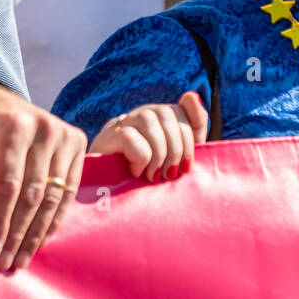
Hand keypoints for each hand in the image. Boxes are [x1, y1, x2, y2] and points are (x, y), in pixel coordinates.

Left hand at [0, 83, 85, 271]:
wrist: (2, 104)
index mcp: (15, 127)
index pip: (8, 185)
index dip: (0, 221)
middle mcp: (45, 129)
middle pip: (33, 194)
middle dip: (18, 233)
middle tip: (7, 262)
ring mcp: (65, 134)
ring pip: (54, 195)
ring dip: (37, 232)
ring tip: (23, 258)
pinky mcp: (78, 142)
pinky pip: (69, 189)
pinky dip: (55, 218)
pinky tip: (42, 239)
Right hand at [90, 90, 207, 180]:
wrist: (116, 203)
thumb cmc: (152, 178)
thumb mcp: (179, 155)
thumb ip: (194, 125)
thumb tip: (192, 94)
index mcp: (159, 117)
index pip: (180, 110)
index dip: (189, 139)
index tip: (186, 167)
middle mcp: (140, 114)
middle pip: (166, 113)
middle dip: (176, 148)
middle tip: (171, 174)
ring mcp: (120, 123)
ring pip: (148, 120)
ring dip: (159, 153)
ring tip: (154, 175)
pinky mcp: (105, 138)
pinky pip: (129, 137)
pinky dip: (140, 158)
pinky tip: (137, 172)